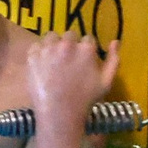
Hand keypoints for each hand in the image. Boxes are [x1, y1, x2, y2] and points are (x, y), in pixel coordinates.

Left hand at [24, 33, 118, 147]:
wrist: (59, 111)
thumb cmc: (86, 99)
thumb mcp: (106, 82)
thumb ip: (113, 60)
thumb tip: (115, 41)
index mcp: (85, 49)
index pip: (88, 39)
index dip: (87, 49)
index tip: (84, 59)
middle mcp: (66, 44)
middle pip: (69, 35)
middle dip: (71, 45)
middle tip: (69, 61)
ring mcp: (47, 48)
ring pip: (51, 37)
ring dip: (54, 45)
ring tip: (56, 61)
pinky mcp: (32, 54)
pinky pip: (37, 45)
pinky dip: (40, 52)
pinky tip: (44, 65)